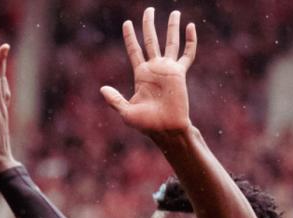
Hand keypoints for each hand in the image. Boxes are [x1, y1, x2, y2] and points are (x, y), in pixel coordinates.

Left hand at [100, 7, 196, 134]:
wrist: (166, 129)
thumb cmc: (147, 124)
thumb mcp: (126, 112)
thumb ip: (115, 99)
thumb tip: (102, 89)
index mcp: (141, 75)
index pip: (134, 50)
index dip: (130, 36)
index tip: (127, 23)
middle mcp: (155, 69)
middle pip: (151, 40)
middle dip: (149, 25)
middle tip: (148, 9)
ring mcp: (168, 70)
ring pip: (170, 42)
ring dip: (172, 27)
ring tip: (174, 11)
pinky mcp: (179, 73)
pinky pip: (187, 54)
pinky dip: (190, 41)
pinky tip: (190, 27)